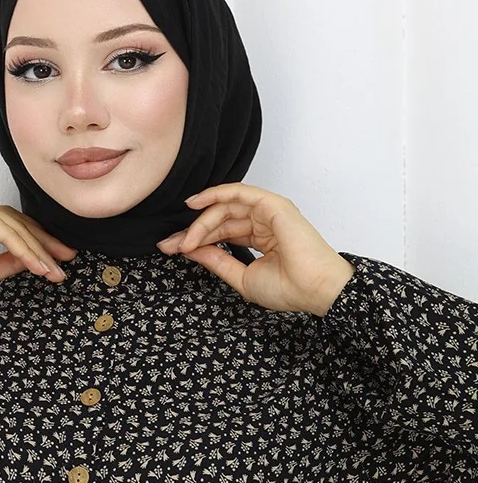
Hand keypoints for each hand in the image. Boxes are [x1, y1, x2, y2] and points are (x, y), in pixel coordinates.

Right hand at [0, 194, 76, 304]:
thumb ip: (8, 262)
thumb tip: (36, 259)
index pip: (10, 224)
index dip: (35, 241)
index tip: (57, 260)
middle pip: (15, 221)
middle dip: (44, 242)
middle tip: (66, 259)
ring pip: (13, 226)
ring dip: (37, 250)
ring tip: (54, 271)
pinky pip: (4, 231)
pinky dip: (23, 249)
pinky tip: (38, 266)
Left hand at [156, 182, 354, 316]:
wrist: (313, 290)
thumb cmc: (288, 288)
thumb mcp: (241, 276)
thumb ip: (217, 260)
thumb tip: (191, 249)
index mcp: (260, 238)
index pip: (222, 233)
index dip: (196, 239)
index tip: (172, 249)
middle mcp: (264, 222)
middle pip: (220, 219)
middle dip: (193, 230)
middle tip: (171, 243)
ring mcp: (269, 212)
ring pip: (226, 207)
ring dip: (202, 220)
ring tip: (185, 238)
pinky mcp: (273, 205)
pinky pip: (240, 192)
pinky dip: (217, 194)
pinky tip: (197, 203)